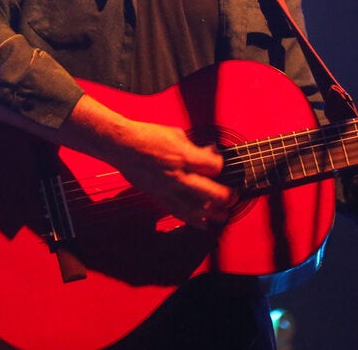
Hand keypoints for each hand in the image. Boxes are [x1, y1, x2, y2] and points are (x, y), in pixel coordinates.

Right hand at [109, 119, 237, 229]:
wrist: (123, 147)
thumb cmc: (148, 137)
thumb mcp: (177, 134)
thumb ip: (195, 147)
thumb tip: (209, 153)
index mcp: (185, 157)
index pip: (215, 167)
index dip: (222, 165)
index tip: (221, 164)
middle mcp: (179, 177)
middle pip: (211, 194)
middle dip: (227, 197)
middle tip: (233, 196)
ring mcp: (168, 190)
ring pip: (197, 210)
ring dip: (213, 215)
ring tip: (223, 216)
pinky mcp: (159, 198)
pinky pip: (179, 214)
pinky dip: (193, 221)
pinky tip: (203, 224)